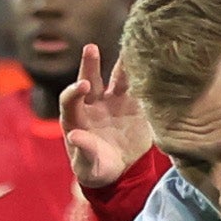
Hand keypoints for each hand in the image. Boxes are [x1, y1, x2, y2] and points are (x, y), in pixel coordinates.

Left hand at [60, 42, 150, 191]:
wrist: (120, 172)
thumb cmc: (95, 169)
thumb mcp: (87, 166)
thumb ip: (83, 150)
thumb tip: (74, 136)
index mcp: (77, 117)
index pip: (70, 99)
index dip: (74, 91)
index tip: (83, 86)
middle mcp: (94, 104)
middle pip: (90, 79)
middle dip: (90, 64)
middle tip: (91, 48)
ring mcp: (115, 102)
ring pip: (117, 79)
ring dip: (121, 64)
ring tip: (128, 48)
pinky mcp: (134, 105)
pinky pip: (139, 89)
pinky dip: (144, 78)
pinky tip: (151, 64)